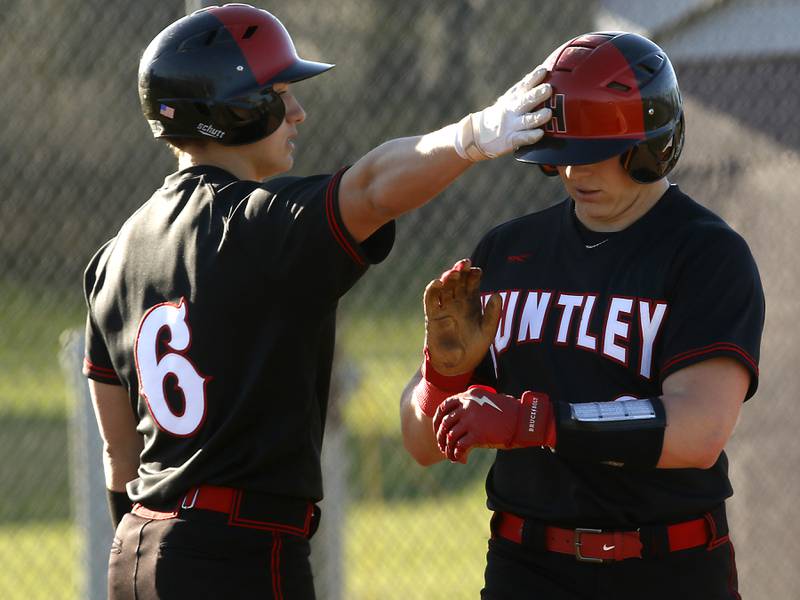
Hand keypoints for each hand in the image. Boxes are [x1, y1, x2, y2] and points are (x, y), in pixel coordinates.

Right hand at [424, 259, 500, 376]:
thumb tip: (497, 295)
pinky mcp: (432, 316)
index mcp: (471, 303)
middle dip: (460, 271)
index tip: (477, 271)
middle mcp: (457, 302)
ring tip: (454, 272)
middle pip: (457, 281)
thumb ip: (492, 314)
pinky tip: (438, 283)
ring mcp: (444, 307)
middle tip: (465, 263)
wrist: (457, 366)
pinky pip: (430, 299)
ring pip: (444, 287)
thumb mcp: (487, 331)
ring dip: (448, 277)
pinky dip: (432, 289)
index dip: (473, 275)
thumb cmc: (474, 349)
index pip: (471, 283)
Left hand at [433, 385, 553, 462]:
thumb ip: (471, 407)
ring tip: (451, 455)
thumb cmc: (508, 413)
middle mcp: (467, 407)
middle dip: (440, 437)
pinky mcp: (478, 435)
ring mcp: (471, 421)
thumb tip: (458, 424)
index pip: (443, 407)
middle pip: (445, 424)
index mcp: (468, 396)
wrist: (524, 419)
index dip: (437, 420)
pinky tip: (460, 459)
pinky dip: (457, 454)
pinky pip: (460, 447)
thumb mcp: (487, 401)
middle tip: (442, 447)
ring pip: (450, 437)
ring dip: (448, 449)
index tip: (437, 430)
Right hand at [454, 66, 552, 160]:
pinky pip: (522, 138)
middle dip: (536, 95)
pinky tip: (540, 134)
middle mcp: (512, 110)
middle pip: (525, 101)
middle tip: (548, 89)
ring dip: (537, 117)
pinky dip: (531, 136)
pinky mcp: (510, 140)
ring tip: (548, 113)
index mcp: (513, 98)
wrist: (479, 134)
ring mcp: (511, 125)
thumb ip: (523, 89)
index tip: (543, 70)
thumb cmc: (501, 114)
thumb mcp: (508, 99)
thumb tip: (542, 71)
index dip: (533, 77)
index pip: (524, 86)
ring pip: (526, 121)